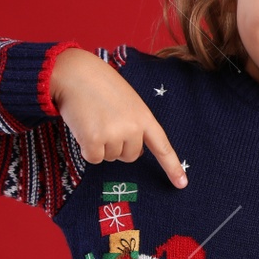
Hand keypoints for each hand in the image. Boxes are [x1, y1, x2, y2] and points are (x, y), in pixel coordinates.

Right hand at [50, 47, 186, 188]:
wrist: (76, 74)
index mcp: (145, 116)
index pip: (162, 146)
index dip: (172, 166)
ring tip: (94, 120)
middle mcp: (133, 128)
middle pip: (130, 156)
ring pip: (110, 158)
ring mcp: (114, 134)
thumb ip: (135, 124)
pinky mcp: (94, 140)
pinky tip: (84, 127)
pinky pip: (93, 158)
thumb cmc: (101, 86)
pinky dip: (86, 148)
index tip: (182, 184)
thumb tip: (132, 153)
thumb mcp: (128, 102)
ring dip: (100, 144)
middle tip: (106, 122)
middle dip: (118, 145)